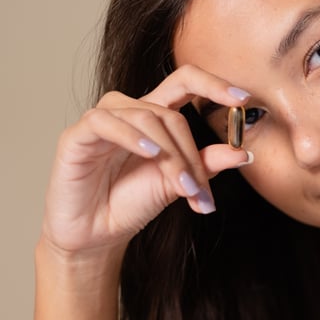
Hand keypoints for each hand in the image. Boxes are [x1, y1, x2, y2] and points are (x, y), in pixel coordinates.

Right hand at [41, 65, 251, 255]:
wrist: (96, 236)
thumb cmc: (131, 204)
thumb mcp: (176, 184)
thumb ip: (204, 165)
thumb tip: (242, 153)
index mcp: (154, 117)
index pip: (184, 83)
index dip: (212, 84)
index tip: (243, 98)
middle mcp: (128, 112)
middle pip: (170, 112)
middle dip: (190, 153)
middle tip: (200, 191)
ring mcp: (101, 121)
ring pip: (144, 117)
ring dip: (170, 154)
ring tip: (180, 187)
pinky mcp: (76, 136)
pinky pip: (104, 122)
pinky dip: (131, 136)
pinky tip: (151, 154)